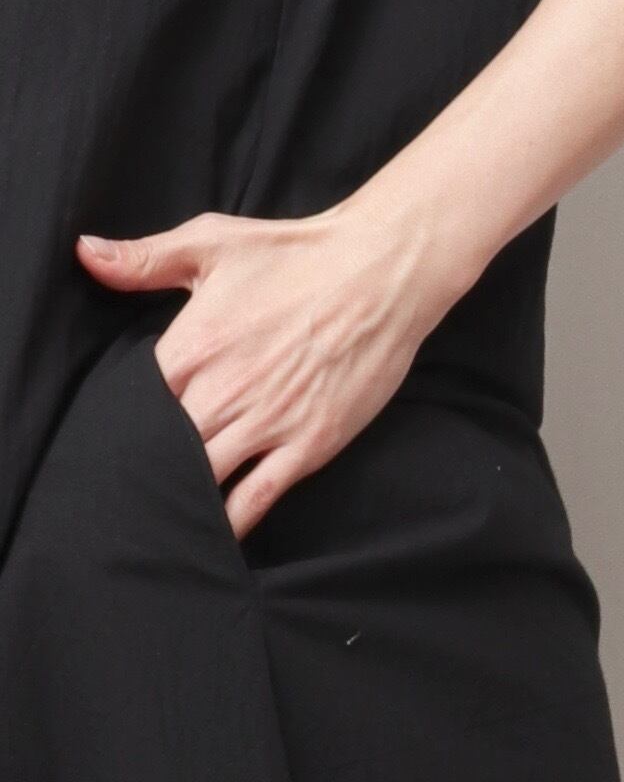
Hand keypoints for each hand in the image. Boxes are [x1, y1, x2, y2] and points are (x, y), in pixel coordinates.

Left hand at [74, 198, 472, 540]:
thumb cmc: (298, 253)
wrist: (382, 270)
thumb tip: (85, 253)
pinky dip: (228, 524)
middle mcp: (223, 393)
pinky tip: (211, 538)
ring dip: (179, 499)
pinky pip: (254, 501)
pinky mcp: (308, 445)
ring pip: (201, 481)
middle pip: (163, 452)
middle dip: (145, 470)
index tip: (109, 442)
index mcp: (192, 347)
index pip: (133, 407)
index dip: (122, 426)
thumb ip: (145, 258)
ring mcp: (267, 423)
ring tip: (158, 520)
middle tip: (126, 491)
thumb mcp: (215, 242)